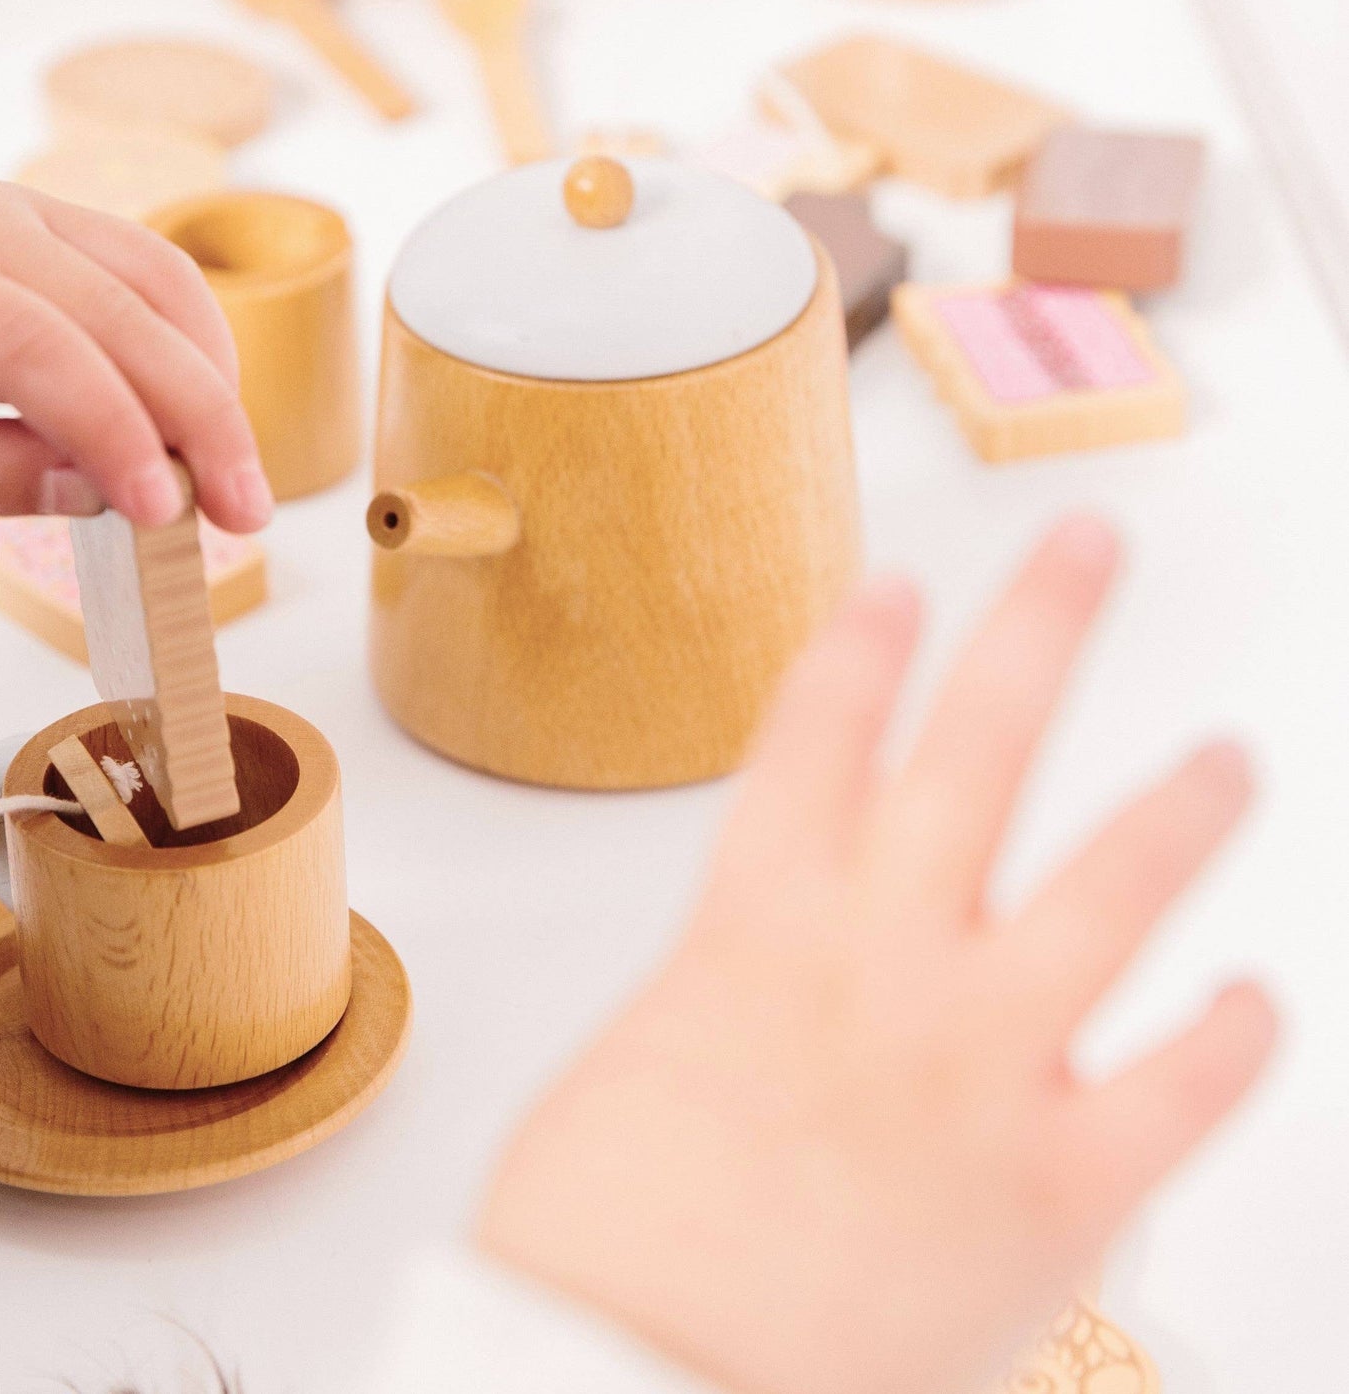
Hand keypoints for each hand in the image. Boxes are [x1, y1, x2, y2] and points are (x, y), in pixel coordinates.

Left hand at [0, 173, 272, 531]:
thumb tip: (95, 494)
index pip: (42, 348)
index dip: (118, 430)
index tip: (168, 511)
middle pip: (124, 311)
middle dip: (202, 417)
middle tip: (248, 516)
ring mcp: (12, 204)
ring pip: (154, 276)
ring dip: (211, 373)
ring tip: (235, 471)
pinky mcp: (35, 213)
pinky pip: (139, 261)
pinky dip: (186, 331)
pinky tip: (202, 401)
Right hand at [479, 519, 1274, 1393]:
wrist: (628, 1379)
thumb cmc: (598, 1242)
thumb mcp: (640, 1071)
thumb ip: (729, 1007)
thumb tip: (773, 1011)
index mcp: (755, 924)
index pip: (820, 733)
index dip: (866, 644)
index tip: (902, 586)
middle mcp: (880, 960)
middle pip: (978, 745)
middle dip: (1040, 627)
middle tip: (1089, 546)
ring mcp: (978, 1061)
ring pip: (1113, 887)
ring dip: (1181, 807)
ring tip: (1230, 755)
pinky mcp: (1057, 1189)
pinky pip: (1181, 1090)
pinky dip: (1231, 1038)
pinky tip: (1257, 998)